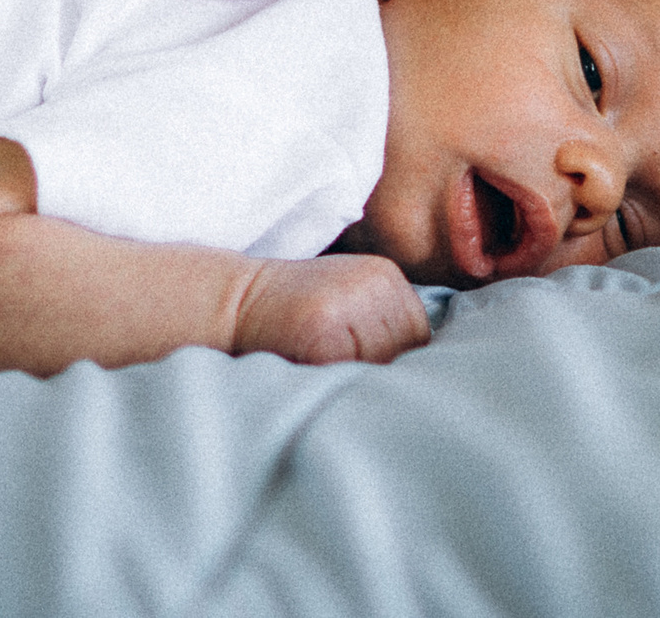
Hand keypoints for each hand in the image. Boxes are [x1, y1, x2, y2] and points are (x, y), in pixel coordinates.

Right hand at [232, 254, 430, 364]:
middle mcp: (374, 283)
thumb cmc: (294, 314)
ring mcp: (348, 303)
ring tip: (331, 380)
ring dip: (361, 381)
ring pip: (380, 363)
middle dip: (384, 373)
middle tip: (350, 382)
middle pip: (406, 350)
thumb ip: (382, 325)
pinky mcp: (323, 329)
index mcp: (385, 275)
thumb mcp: (347, 303)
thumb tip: (424, 370)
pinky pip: (349, 373)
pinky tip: (316, 377)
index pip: (419, 334)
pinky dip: (336, 384)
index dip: (400, 361)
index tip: (374, 374)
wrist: (235, 302)